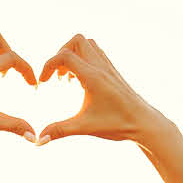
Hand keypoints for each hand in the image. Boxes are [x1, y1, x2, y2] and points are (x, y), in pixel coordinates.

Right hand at [33, 34, 173, 146]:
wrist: (144, 123)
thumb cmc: (117, 124)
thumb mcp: (85, 127)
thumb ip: (59, 131)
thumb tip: (38, 141)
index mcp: (93, 77)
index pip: (64, 56)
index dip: (48, 66)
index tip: (44, 84)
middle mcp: (101, 67)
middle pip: (76, 41)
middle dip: (60, 54)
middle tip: (57, 76)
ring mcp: (108, 67)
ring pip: (87, 44)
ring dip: (73, 55)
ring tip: (67, 78)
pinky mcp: (112, 71)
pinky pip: (95, 53)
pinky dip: (83, 59)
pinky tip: (80, 81)